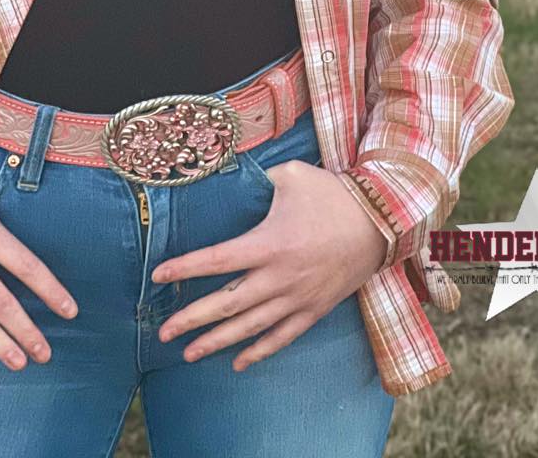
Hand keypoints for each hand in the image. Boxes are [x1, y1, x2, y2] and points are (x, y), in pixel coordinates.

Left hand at [150, 159, 386, 371]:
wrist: (380, 223)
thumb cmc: (332, 195)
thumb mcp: (290, 176)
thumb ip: (257, 180)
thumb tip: (231, 176)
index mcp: (268, 244)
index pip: (216, 260)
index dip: (185, 268)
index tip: (158, 275)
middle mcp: (279, 277)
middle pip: (227, 304)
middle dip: (192, 319)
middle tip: (163, 332)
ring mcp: (297, 298)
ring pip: (249, 327)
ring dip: (217, 342)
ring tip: (188, 353)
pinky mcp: (314, 310)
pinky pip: (282, 337)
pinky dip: (259, 352)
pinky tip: (238, 362)